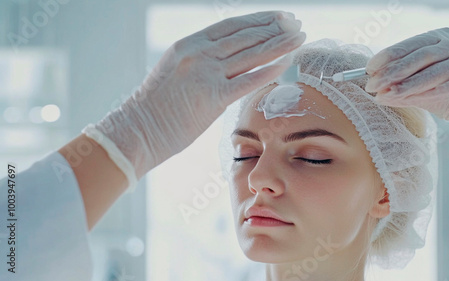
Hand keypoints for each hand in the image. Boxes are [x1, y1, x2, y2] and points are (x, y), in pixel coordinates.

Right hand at [89, 11, 305, 178]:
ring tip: (299, 37)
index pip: (232, 26)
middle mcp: (199, 53)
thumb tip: (229, 63)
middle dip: (275, 28)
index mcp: (189, 44)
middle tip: (296, 24)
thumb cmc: (156, 107)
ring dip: (280, 44)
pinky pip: (248, 80)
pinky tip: (287, 62)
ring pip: (251, 53)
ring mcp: (206, 73)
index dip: (259, 19)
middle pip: (246, 36)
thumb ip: (201, 63)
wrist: (137, 130)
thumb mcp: (176, 72)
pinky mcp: (212, 97)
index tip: (278, 17)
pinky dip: (270, 69)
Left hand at [365, 28, 448, 154]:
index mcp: (444, 38)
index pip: (414, 43)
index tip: (369, 68)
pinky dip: (433, 94)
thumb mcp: (419, 89)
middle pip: (425, 55)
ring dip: (409, 85)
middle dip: (396, 71)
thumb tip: (376, 90)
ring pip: (438, 72)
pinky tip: (414, 99)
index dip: (390, 55)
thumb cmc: (446, 96)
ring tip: (388, 95)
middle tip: (373, 85)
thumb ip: (401, 86)